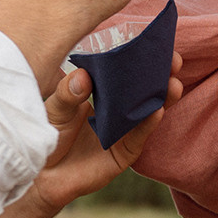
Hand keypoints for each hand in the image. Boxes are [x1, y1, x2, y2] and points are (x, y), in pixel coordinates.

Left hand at [26, 51, 183, 213]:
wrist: (42, 175)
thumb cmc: (47, 135)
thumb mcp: (54, 108)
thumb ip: (66, 93)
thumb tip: (82, 76)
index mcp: (103, 93)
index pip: (126, 72)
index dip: (142, 58)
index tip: (156, 43)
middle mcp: (118, 111)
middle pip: (145, 90)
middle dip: (161, 75)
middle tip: (175, 61)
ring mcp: (124, 132)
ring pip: (148, 112)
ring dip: (162, 98)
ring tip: (173, 84)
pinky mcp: (124, 153)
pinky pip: (138, 137)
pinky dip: (148, 124)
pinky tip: (157, 111)